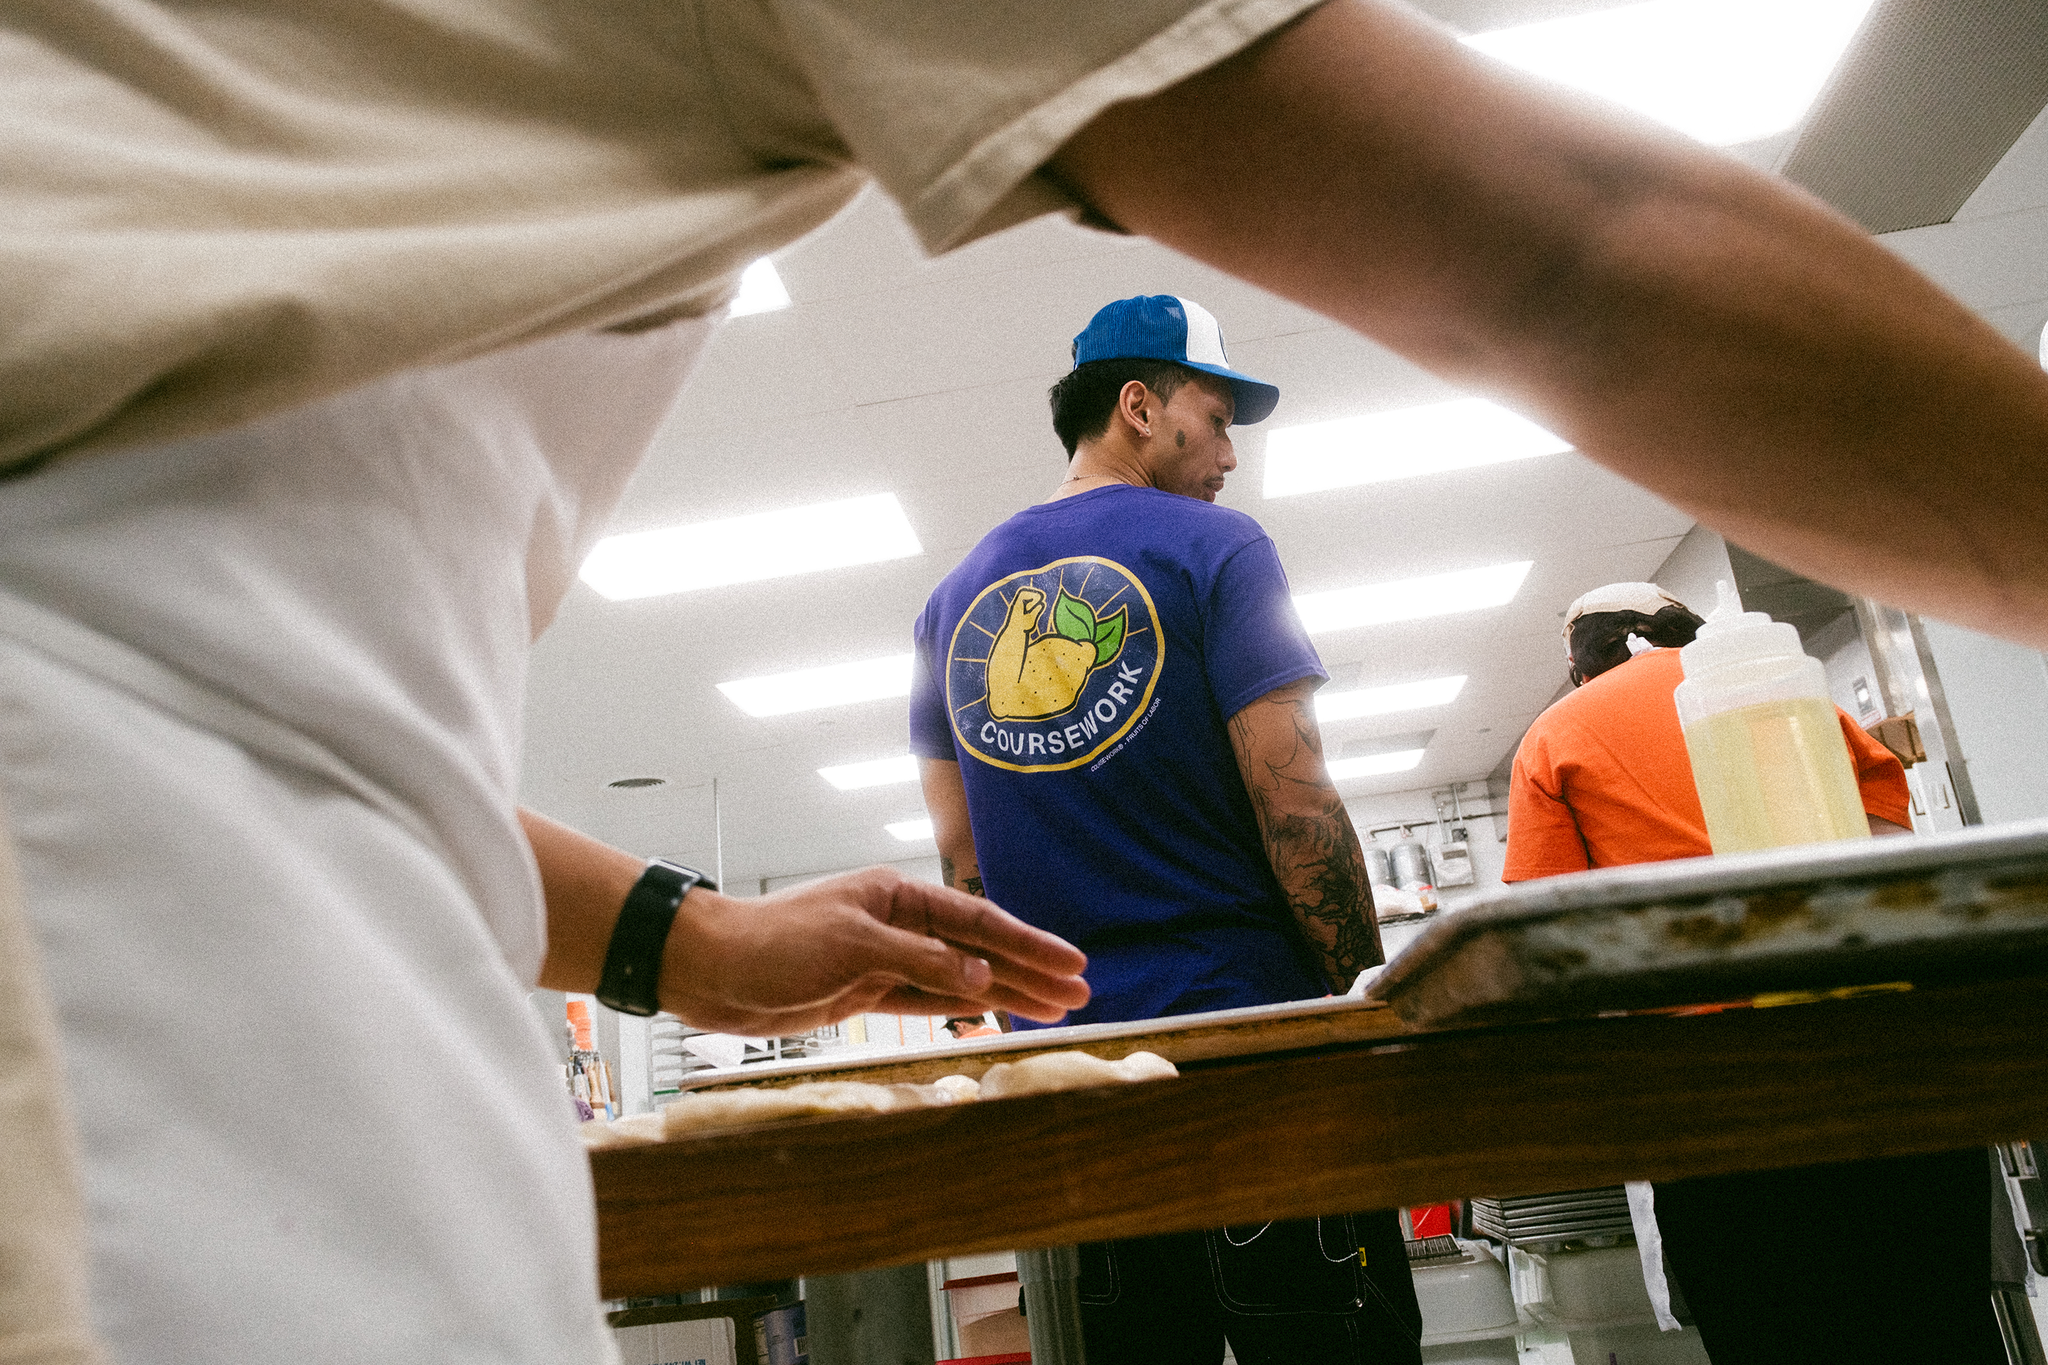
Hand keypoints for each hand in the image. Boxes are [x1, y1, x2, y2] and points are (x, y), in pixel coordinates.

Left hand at [658, 866, 1088, 1035]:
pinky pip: (926, 1001)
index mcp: (896, 895)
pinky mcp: (862, 993)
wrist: (709, 970)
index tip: (1071, 963)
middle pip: (978, 949)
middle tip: (1080, 993)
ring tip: (1052, 1010)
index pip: (977, 921)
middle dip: (1029, 971)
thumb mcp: (853, 946)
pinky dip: (962, 1009)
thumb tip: (981, 977)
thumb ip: (920, 962)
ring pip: (958, 979)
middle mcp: (896, 923)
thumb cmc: (773, 942)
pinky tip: (995, 1014)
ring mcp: (882, 959)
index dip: (1028, 944)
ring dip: (1004, 994)